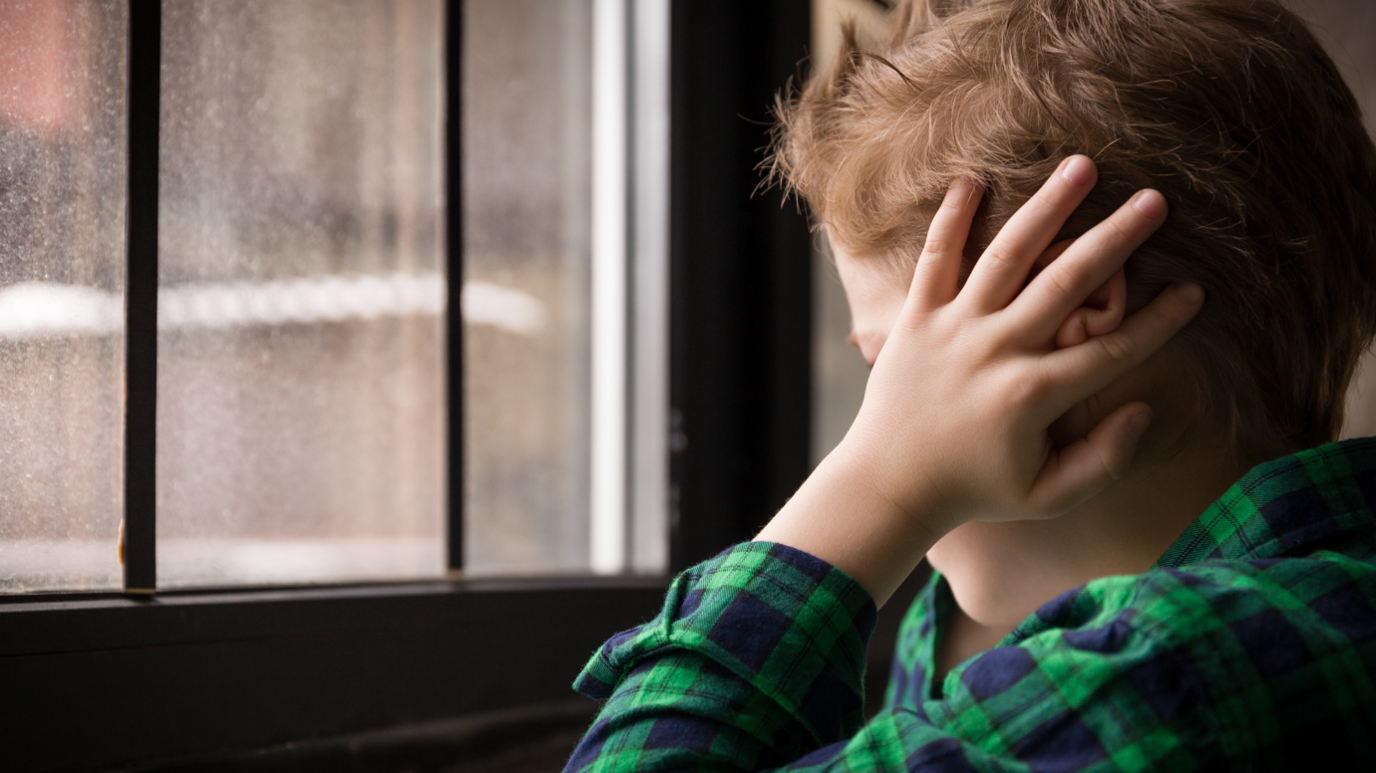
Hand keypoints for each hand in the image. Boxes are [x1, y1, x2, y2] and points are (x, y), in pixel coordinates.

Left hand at [756, 156, 1203, 603]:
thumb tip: (1142, 408)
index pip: (1112, 350)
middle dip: (1116, 238)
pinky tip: (972, 179)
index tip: (1196, 291)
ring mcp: (953, 328)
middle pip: (1068, 282)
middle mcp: (997, 351)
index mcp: (1033, 396)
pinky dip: (950, 218)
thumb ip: (1103, 460)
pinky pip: (935, 258)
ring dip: (1047, 208)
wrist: (887, 483)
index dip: (1160, 322)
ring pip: (1007, 255)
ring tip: (1083, 167)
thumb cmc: (974, 488)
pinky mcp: (915, 317)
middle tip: (1157, 200)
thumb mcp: (1046, 495)